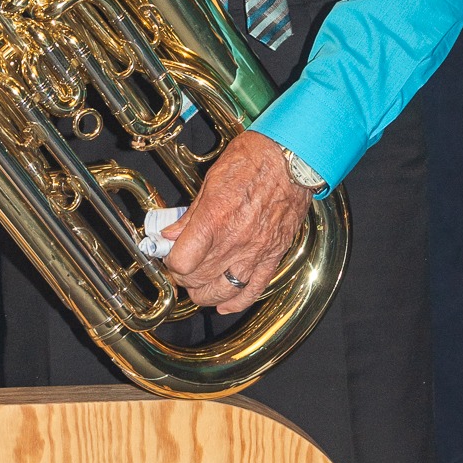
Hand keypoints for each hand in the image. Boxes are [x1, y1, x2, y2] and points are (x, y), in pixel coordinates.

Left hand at [164, 132, 313, 314]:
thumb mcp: (211, 181)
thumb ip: (190, 214)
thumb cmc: (253, 160)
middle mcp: (235, 241)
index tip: (171, 255)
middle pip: (199, 279)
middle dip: (184, 278)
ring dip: (205, 293)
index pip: (182, 262)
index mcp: (214, 219)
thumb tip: (170, 234)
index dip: (171, 262)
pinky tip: (224, 304)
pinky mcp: (274, 256)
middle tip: (182, 268)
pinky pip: (254, 289)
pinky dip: (237, 302)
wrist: (292, 158)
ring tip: (198, 285)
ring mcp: (256, 251)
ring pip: (223, 291)